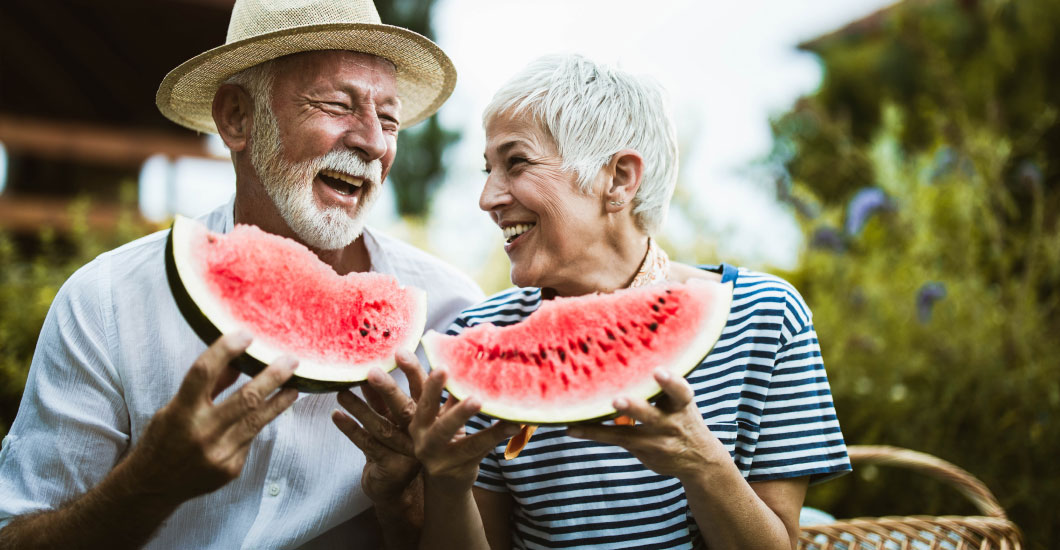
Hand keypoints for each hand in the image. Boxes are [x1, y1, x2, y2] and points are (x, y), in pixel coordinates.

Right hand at [127, 332, 298, 502]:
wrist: (153, 486)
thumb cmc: (163, 439)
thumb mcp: (174, 407)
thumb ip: (208, 385)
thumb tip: (238, 359)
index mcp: (180, 412)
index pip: (204, 372)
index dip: (225, 350)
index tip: (246, 334)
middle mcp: (200, 433)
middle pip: (246, 398)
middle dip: (273, 376)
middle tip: (292, 360)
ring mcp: (218, 453)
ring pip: (258, 420)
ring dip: (280, 400)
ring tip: (294, 385)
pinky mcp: (231, 468)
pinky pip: (250, 439)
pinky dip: (257, 424)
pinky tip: (266, 414)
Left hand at [332, 351, 424, 505]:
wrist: (401, 488)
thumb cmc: (398, 443)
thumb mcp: (400, 417)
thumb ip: (392, 395)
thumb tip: (376, 361)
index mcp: (429, 415)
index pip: (422, 389)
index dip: (413, 371)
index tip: (400, 353)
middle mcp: (421, 432)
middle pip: (404, 407)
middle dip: (387, 389)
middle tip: (371, 372)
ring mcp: (407, 450)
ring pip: (381, 426)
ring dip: (360, 408)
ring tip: (341, 391)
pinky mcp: (391, 466)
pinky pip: (367, 444)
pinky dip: (350, 429)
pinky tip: (336, 415)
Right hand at [409, 368, 518, 492]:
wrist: (446, 482)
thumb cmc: (446, 438)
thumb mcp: (442, 415)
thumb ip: (449, 392)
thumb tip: (466, 356)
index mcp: (417, 419)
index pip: (418, 394)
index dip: (423, 378)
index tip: (439, 365)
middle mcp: (422, 438)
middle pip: (431, 415)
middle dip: (444, 398)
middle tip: (469, 392)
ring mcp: (439, 457)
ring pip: (460, 439)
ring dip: (474, 421)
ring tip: (490, 406)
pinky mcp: (458, 469)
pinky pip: (480, 449)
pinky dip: (497, 436)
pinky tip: (515, 425)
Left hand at [567, 369, 729, 481]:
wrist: (699, 460)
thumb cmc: (683, 417)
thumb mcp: (682, 400)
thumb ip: (663, 385)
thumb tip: (633, 349)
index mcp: (682, 404)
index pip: (680, 392)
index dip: (670, 382)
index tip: (658, 372)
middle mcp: (670, 423)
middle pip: (651, 415)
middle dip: (635, 408)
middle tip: (617, 400)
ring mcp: (656, 440)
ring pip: (629, 434)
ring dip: (602, 428)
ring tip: (578, 423)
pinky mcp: (642, 450)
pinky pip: (614, 440)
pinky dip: (592, 433)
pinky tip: (571, 428)